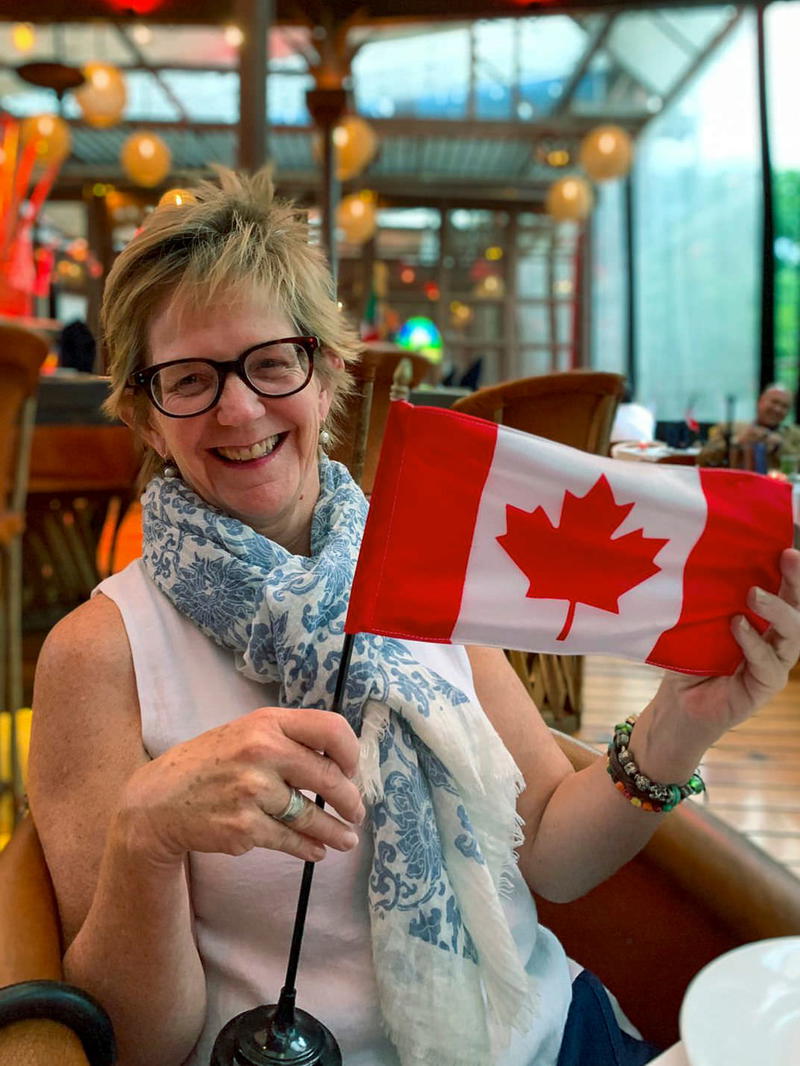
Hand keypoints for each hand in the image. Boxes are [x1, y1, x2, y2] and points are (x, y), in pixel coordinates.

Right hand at [118, 707, 364, 865]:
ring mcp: (252, 792)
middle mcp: (261, 753)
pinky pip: (289, 839)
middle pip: (327, 777)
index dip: (350, 752)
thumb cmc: (212, 763)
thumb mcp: (247, 733)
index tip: (352, 769)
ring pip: (310, 815)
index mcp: (267, 723)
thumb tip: (339, 763)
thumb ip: (288, 740)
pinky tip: (317, 850)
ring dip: (335, 831)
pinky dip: (308, 847)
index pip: (330, 729)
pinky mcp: (244, 828)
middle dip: (350, 800)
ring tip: (347, 840)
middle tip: (357, 811)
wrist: (159, 800)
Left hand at [660, 548, 799, 735]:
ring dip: (777, 610)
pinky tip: (738, 626)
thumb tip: (706, 559)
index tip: (786, 547)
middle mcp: (775, 640)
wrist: (677, 705)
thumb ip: (711, 601)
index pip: (787, 592)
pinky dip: (753, 643)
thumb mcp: (699, 623)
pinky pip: (769, 664)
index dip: (792, 571)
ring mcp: (773, 664)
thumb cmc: (689, 660)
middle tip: (787, 556)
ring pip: (794, 635)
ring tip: (754, 594)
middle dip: (797, 581)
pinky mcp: (764, 688)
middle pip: (799, 609)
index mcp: (764, 622)